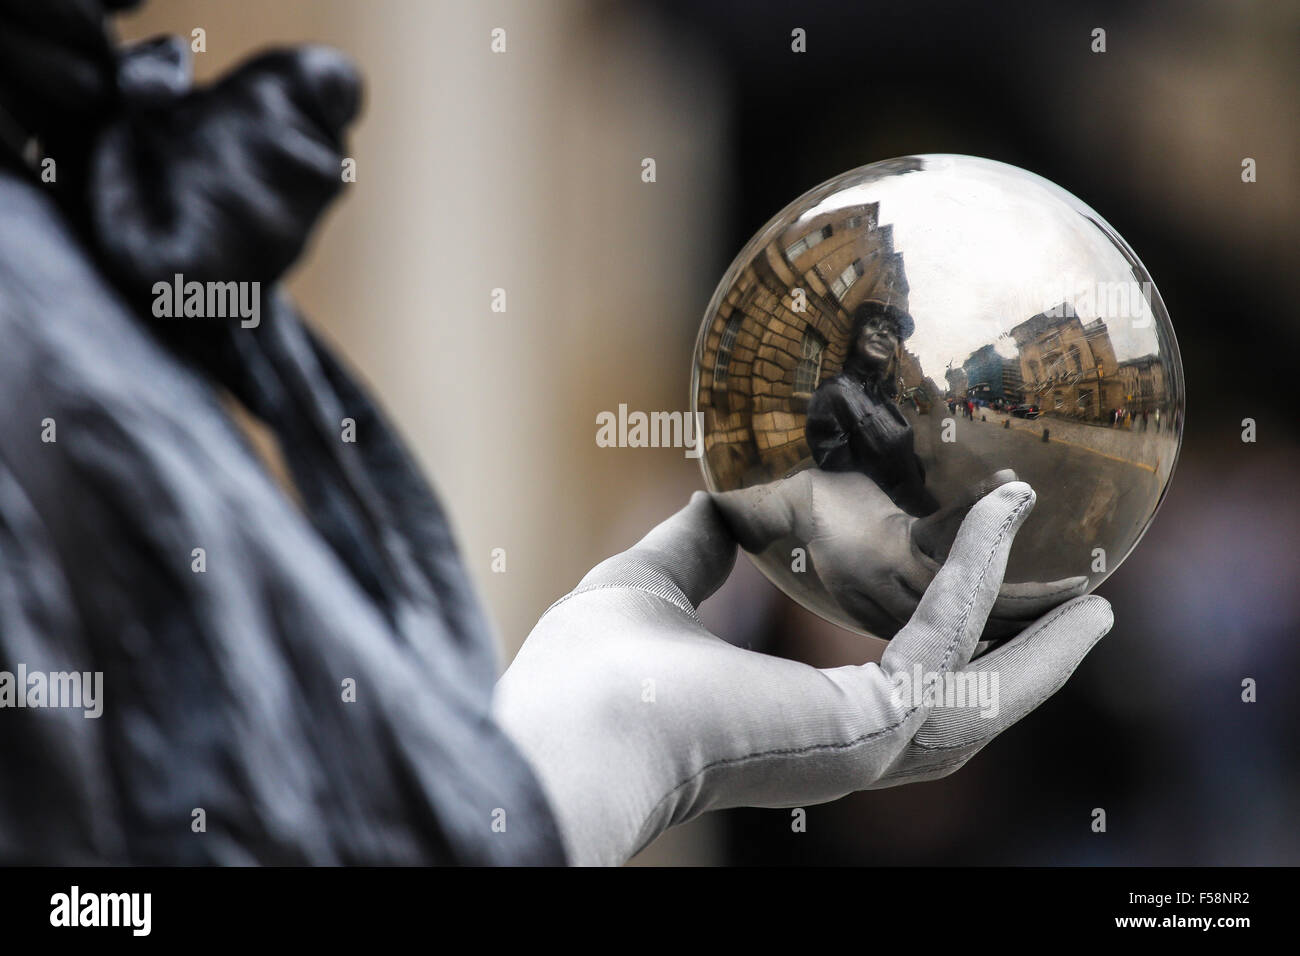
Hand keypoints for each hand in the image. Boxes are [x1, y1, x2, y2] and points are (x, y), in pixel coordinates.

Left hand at [493, 482, 1112, 865]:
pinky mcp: (871, 726)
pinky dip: (977, 577)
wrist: (572, 729)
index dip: (939, 653)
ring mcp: (862, 749)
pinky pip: (948, 642)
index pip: (889, 703)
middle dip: (1022, 670)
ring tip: (1097, 606)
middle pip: (963, 719)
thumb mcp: (653, 588)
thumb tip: (714, 501)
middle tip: (1082, 620)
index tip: (972, 603)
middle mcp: (838, 751)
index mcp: (791, 728)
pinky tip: (999, 518)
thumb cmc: (591, 675)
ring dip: (1042, 650)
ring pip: (986, 704)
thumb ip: (694, 548)